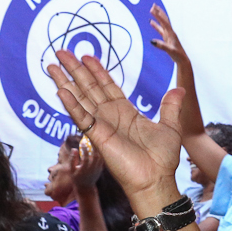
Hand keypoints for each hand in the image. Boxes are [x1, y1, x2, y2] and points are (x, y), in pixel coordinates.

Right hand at [45, 51, 185, 212]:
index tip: (86, 55)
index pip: (107, 85)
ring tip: (52, 65)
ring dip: (65, 81)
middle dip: (75, 69)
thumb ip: (170, 106)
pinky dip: (71, 104)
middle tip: (61, 51)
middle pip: (88, 87)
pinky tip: (60, 90)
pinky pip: (81, 117)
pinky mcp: (97, 136)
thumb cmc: (162, 159)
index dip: (96, 70)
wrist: (156, 179)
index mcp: (125, 112)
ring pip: (79, 98)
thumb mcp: (170, 126)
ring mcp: (101, 125)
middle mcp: (110, 116)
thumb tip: (179, 89)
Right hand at [148, 4, 188, 64]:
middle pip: (164, 19)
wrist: (182, 59)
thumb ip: (161, 46)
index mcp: (171, 34)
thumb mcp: (170, 50)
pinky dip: (155, 25)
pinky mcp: (166, 38)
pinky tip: (151, 22)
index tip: (153, 9)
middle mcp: (170, 32)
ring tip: (152, 10)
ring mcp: (168, 34)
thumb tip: (152, 41)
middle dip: (159, 12)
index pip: (164, 22)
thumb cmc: (177, 55)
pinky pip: (160, 29)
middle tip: (153, 5)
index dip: (158, 16)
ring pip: (162, 23)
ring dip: (157, 16)